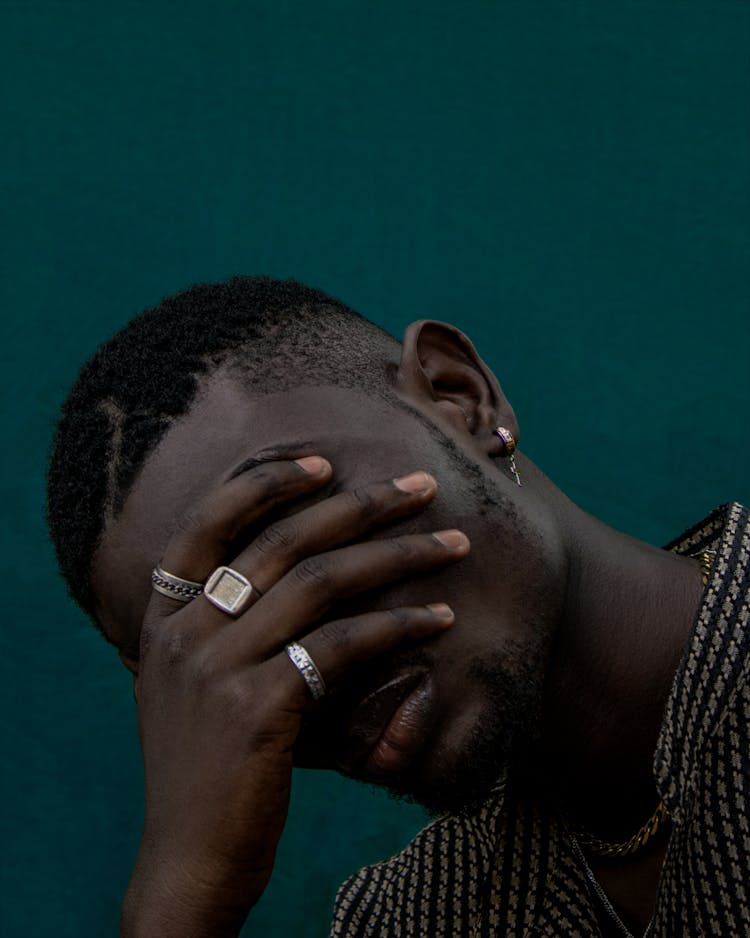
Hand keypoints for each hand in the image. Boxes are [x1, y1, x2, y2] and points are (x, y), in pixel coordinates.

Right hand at [121, 457, 469, 936]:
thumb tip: (299, 572)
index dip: (267, 483)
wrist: (189, 860)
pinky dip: (400, 626)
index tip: (326, 464)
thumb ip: (224, 628)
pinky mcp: (260, 709)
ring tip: (454, 544)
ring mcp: (218, 669)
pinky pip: (344, 644)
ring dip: (398, 556)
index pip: (206, 521)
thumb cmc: (207, 768)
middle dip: (361, 504)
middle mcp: (184, 632)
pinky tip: (441, 619)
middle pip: (283, 541)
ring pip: (322, 583)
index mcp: (163, 619)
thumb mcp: (192, 685)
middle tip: (420, 485)